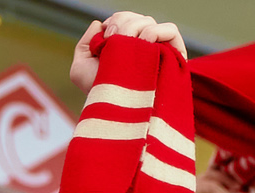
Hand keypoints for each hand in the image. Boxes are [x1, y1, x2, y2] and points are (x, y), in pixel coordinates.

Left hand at [70, 12, 186, 92]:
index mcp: (124, 46)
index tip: (103, 39)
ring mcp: (158, 50)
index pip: (123, 18)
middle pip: (136, 17)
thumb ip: (85, 43)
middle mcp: (142, 46)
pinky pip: (170, 30)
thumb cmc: (98, 96)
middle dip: (120, 23)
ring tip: (126, 47)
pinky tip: (143, 43)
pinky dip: (156, 30)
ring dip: (134, 28)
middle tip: (111, 42)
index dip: (113, 22)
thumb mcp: (80, 69)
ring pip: (149, 21)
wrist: (114, 114)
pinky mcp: (174, 56)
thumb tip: (99, 23)